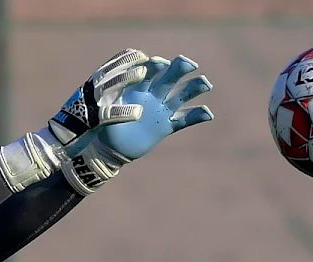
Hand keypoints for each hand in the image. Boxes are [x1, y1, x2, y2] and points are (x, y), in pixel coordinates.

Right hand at [0, 48, 151, 192]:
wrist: (55, 143)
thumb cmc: (75, 126)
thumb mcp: (89, 106)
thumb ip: (100, 98)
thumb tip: (117, 92)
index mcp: (87, 88)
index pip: (105, 68)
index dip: (121, 59)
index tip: (137, 53)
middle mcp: (87, 93)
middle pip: (107, 72)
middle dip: (125, 62)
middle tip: (144, 58)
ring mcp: (86, 105)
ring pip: (107, 87)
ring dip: (124, 78)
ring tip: (142, 73)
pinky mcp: (88, 121)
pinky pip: (107, 115)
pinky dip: (122, 112)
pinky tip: (138, 112)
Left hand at [95, 55, 213, 161]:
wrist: (109, 147)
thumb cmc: (104, 125)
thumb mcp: (105, 110)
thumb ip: (113, 102)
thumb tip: (115, 97)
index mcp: (137, 88)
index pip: (149, 71)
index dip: (155, 66)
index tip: (160, 63)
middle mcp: (152, 95)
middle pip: (170, 77)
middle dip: (180, 68)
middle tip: (190, 64)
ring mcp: (161, 110)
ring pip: (181, 95)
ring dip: (194, 87)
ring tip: (206, 83)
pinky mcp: (166, 127)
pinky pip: (184, 120)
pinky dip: (197, 116)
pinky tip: (208, 113)